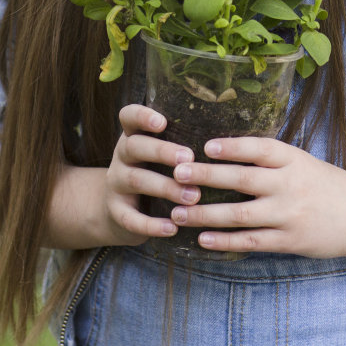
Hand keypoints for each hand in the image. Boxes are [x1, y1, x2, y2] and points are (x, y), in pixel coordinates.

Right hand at [101, 104, 203, 244]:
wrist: (116, 210)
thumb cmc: (152, 173)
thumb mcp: (158, 155)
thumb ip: (181, 144)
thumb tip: (230, 138)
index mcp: (133, 136)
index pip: (129, 116)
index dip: (142, 116)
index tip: (162, 122)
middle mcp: (122, 156)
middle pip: (135, 146)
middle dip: (162, 151)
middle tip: (189, 157)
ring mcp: (116, 183)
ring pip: (137, 180)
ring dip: (166, 188)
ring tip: (193, 196)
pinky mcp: (116, 212)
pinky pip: (131, 218)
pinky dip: (152, 225)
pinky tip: (172, 228)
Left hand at [166, 136, 345, 256]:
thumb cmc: (328, 185)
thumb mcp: (303, 162)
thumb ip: (271, 160)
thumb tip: (225, 153)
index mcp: (293, 160)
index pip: (258, 149)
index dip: (231, 147)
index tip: (204, 146)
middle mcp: (290, 185)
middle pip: (242, 179)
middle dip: (206, 176)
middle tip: (176, 173)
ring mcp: (290, 215)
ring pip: (240, 214)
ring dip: (205, 214)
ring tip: (177, 213)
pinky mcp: (290, 241)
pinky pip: (251, 241)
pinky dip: (225, 240)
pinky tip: (203, 239)